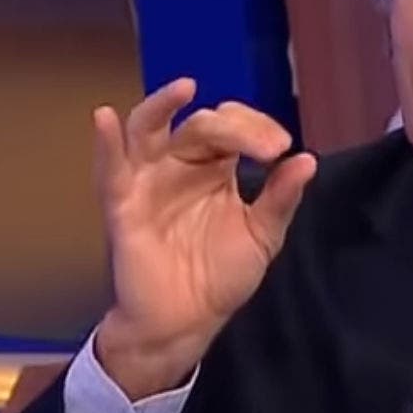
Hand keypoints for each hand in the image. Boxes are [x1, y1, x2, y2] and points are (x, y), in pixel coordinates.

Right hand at [90, 78, 315, 398]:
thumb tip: (307, 159)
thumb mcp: (262, 235)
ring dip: (162, 105)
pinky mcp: (123, 206)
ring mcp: (148, 181)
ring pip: (147, 129)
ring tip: (184, 88)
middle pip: (201, 126)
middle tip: (268, 147)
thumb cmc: (220, 276)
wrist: (187, 323)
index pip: (232, 127)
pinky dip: (105, 142)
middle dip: (236, 128)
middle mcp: (179, 165)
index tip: (282, 149)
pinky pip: (110, 170)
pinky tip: (104, 117)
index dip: (257, 129)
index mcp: (214, 167)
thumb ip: (281, 198)